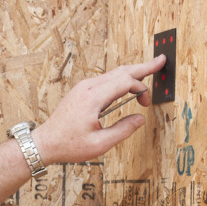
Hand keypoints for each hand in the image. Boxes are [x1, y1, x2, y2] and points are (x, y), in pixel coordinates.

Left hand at [33, 54, 166, 163]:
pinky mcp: (81, 91)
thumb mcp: (99, 144)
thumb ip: (122, 130)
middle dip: (142, 67)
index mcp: (93, 98)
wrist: (45, 142)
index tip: (145, 103)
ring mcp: (83, 87)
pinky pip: (105, 80)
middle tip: (161, 60)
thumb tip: (140, 119)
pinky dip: (120, 79)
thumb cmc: (68, 145)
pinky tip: (128, 82)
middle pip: (121, 71)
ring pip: (113, 73)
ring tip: (149, 68)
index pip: (125, 81)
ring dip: (132, 73)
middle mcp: (88, 87)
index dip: (140, 88)